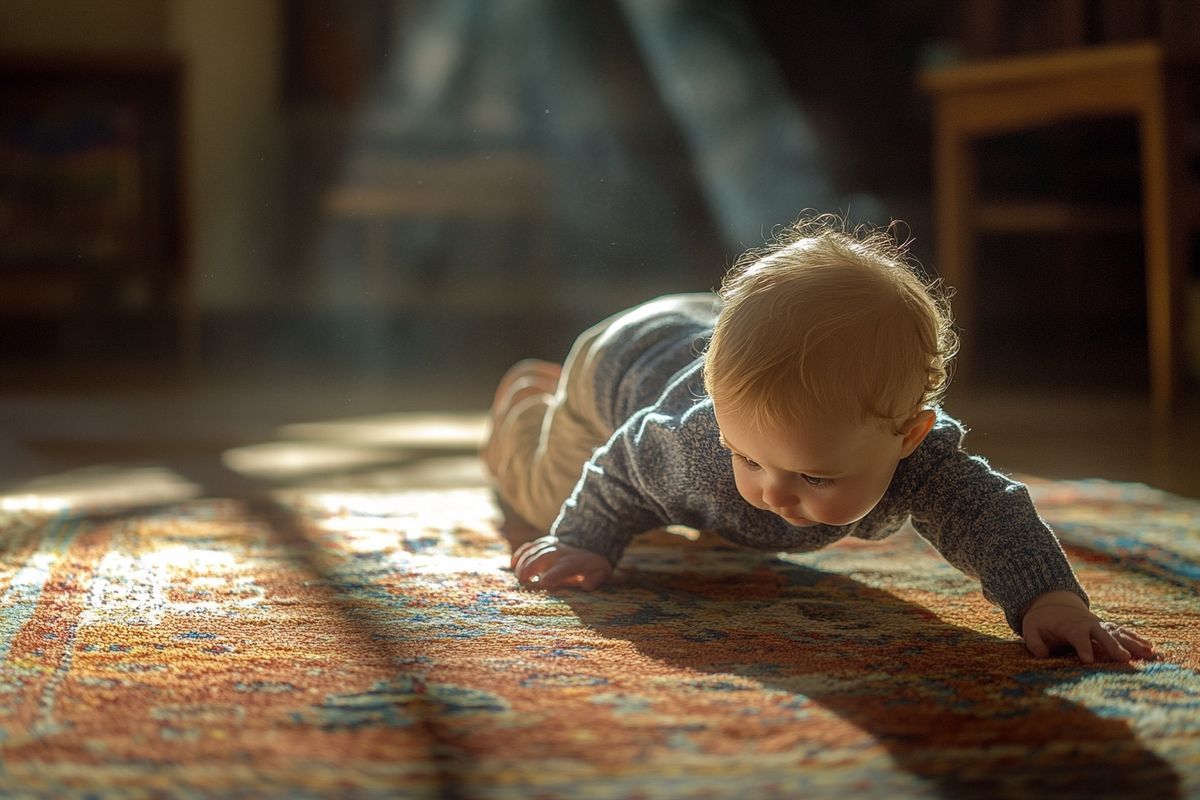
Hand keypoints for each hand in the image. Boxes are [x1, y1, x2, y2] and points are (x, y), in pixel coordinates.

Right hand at [511, 535, 612, 589]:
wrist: (589, 542)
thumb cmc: (593, 565)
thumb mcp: (600, 572)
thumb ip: (594, 579)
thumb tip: (587, 584)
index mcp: (576, 561)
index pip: (564, 567)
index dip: (553, 574)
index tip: (543, 583)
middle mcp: (561, 552)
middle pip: (544, 556)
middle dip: (532, 567)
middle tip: (523, 580)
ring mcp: (551, 545)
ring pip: (535, 550)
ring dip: (524, 562)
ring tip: (518, 576)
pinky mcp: (543, 543)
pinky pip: (530, 546)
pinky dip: (520, 553)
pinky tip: (512, 564)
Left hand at [1021, 590, 1155, 663]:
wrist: (1055, 605)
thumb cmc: (1042, 621)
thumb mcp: (1030, 628)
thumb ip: (1033, 641)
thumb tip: (1041, 654)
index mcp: (1070, 626)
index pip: (1077, 637)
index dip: (1082, 647)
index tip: (1087, 660)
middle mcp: (1088, 624)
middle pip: (1102, 635)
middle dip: (1113, 646)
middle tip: (1124, 659)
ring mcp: (1099, 626)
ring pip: (1117, 633)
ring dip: (1132, 643)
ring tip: (1148, 653)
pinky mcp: (1107, 629)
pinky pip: (1123, 634)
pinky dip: (1136, 640)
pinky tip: (1150, 649)